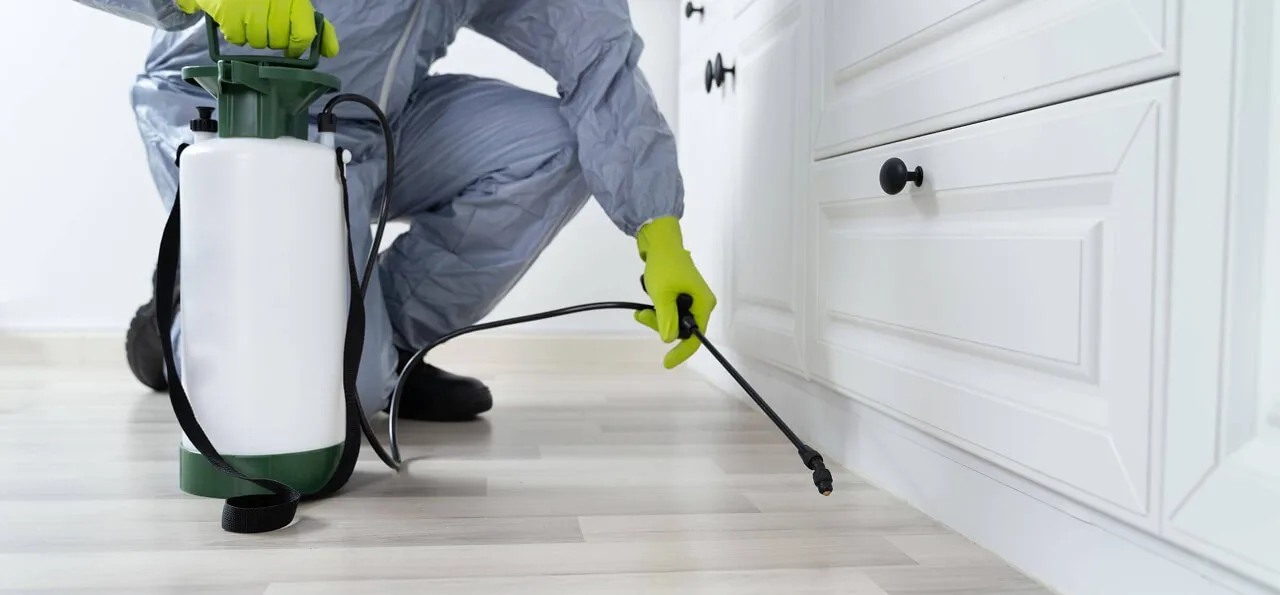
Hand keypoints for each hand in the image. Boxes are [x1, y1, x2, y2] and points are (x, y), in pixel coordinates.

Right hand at [177, 0, 339, 57]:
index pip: (304, 33)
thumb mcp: (294, 4)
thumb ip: (314, 26)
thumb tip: (331, 52)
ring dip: (254, 38)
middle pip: (279, 41)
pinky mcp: (229, 12)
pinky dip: (236, 36)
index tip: (292, 50)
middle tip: (267, 29)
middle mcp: (275, 0)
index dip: (298, 47)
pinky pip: (238, 39)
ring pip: (259, 42)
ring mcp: (250, 6)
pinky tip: (236, 21)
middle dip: (274, 40)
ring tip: (250, 22)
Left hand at [634, 217, 715, 368]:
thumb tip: (670, 340)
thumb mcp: (662, 294)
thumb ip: (666, 318)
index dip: (682, 352)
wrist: (660, 242)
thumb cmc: (664, 266)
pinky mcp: (682, 294)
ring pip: (674, 320)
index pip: (695, 336)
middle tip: (641, 316)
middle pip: (683, 329)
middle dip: (661, 326)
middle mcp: (702, 303)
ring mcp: (692, 298)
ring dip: (656, 318)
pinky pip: (672, 310)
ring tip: (641, 310)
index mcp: (703, 303)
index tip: (666, 363)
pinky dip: (659, 310)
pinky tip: (649, 301)